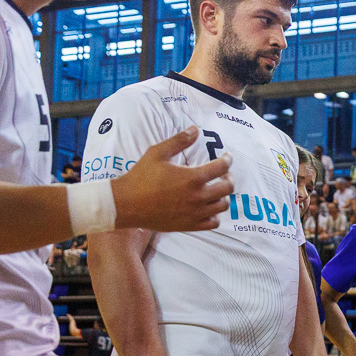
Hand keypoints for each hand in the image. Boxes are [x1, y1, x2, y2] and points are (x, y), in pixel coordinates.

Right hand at [111, 128, 233, 231]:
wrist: (126, 204)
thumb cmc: (140, 177)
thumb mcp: (157, 153)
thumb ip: (179, 140)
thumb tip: (196, 129)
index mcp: (193, 177)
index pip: (223, 167)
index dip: (228, 160)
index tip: (227, 157)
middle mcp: (198, 196)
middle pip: (228, 188)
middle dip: (229, 178)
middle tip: (224, 175)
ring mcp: (195, 213)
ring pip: (223, 206)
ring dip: (223, 196)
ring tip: (216, 190)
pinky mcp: (189, 225)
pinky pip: (213, 222)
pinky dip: (215, 215)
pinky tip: (208, 207)